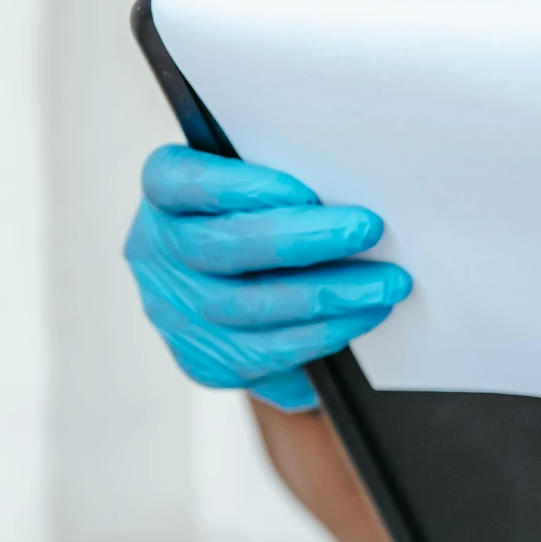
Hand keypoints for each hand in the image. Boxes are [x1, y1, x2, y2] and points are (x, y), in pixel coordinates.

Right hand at [124, 146, 411, 412]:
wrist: (234, 284)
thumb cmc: (255, 214)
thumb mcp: (254, 183)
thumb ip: (282, 183)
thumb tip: (345, 182)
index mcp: (163, 193)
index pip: (178, 180)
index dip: (238, 186)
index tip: (302, 189)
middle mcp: (155, 253)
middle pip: (223, 247)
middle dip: (303, 240)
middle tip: (366, 229)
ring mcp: (174, 312)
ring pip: (247, 306)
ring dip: (326, 295)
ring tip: (385, 283)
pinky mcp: (200, 361)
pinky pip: (261, 353)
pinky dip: (318, 335)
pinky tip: (358, 317)